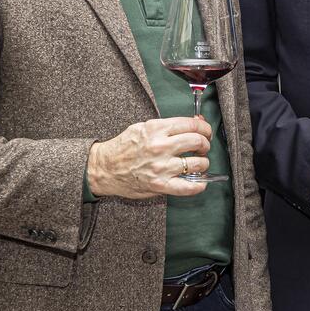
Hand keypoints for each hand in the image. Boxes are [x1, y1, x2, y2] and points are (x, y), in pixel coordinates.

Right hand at [87, 117, 213, 199]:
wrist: (104, 168)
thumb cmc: (123, 147)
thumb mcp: (143, 127)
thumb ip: (168, 126)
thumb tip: (196, 123)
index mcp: (156, 129)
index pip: (191, 125)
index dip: (204, 128)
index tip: (205, 132)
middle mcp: (160, 146)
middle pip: (197, 141)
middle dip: (205, 144)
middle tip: (203, 148)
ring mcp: (161, 167)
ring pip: (197, 164)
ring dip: (203, 163)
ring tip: (199, 164)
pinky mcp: (160, 185)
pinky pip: (188, 187)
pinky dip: (199, 185)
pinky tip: (201, 182)